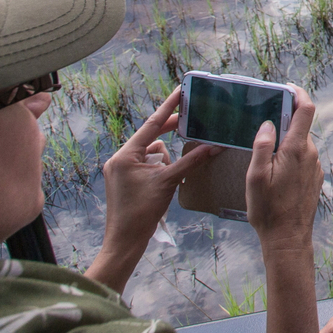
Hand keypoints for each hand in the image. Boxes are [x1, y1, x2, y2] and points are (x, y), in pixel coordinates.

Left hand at [88, 88, 219, 291]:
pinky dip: (158, 169)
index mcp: (126, 154)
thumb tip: (213, 146)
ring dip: (164, 160)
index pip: (151, 124)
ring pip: (150, 154)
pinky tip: (165, 183)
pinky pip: (145, 165)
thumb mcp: (168, 182)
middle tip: (190, 121)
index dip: (168, 107)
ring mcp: (120, 170)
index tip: (180, 92)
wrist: (124, 241)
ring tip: (169, 179)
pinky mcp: (123, 180)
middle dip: (169, 134)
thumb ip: (190, 161)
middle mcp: (120, 158)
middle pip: (150, 137)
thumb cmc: (141, 212)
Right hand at [246, 85, 321, 247]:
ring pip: (300, 144)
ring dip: (285, 143)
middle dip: (283, 122)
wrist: (287, 239)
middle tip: (262, 125)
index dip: (298, 93)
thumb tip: (267, 123)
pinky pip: (302, 159)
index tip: (286, 88)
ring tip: (265, 155)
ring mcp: (314, 166)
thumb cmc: (268, 209)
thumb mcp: (256, 176)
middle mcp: (310, 154)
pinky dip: (289, 157)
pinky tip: (275, 173)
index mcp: (296, 149)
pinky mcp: (314, 178)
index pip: (306, 109)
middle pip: (300, 126)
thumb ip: (262, 145)